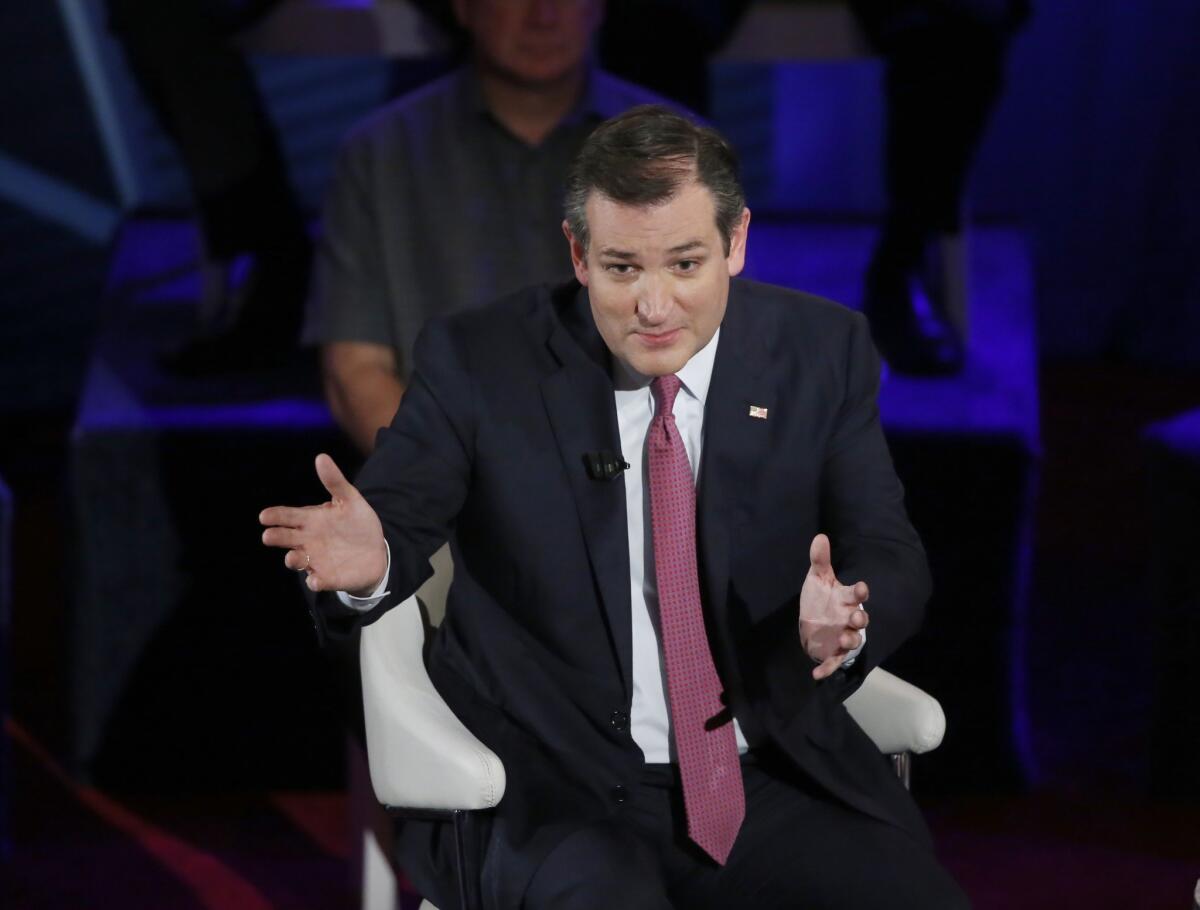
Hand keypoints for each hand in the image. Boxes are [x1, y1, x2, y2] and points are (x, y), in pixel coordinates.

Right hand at [259, 453, 387, 594]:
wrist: (376, 551)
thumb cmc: (357, 524)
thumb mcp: (350, 500)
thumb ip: (335, 482)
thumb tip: (321, 457)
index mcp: (310, 520)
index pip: (287, 516)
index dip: (275, 516)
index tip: (264, 516)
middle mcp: (307, 541)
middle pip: (286, 538)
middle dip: (276, 537)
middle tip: (268, 535)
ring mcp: (316, 560)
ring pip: (297, 561)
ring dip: (293, 560)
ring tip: (292, 557)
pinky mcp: (328, 577)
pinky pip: (318, 581)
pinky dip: (316, 581)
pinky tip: (316, 580)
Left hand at [798, 533, 869, 680]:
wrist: (812, 622)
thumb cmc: (820, 599)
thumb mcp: (818, 579)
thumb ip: (820, 560)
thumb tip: (820, 536)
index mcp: (846, 599)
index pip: (857, 594)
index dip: (860, 592)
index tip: (860, 587)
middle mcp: (848, 618)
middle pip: (861, 619)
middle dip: (860, 618)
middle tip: (857, 617)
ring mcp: (842, 636)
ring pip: (853, 640)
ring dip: (850, 640)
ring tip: (845, 639)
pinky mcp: (833, 652)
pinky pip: (832, 662)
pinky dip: (826, 669)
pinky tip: (816, 675)